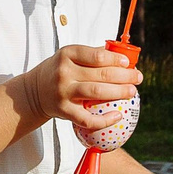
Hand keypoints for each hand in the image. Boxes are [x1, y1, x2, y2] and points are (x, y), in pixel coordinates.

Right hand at [13, 44, 140, 132]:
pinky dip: (104, 119)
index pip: (97, 56)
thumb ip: (93, 54)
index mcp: (68, 54)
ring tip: (132, 91)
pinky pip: (87, 118)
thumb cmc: (59, 71)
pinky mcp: (63, 111)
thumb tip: (122, 54)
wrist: (34, 92)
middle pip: (101, 74)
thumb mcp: (70, 56)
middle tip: (138, 78)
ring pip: (97, 93)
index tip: (128, 63)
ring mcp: (63, 92)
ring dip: (119, 92)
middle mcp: (64, 72)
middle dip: (125, 76)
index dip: (116, 59)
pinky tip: (117, 116)